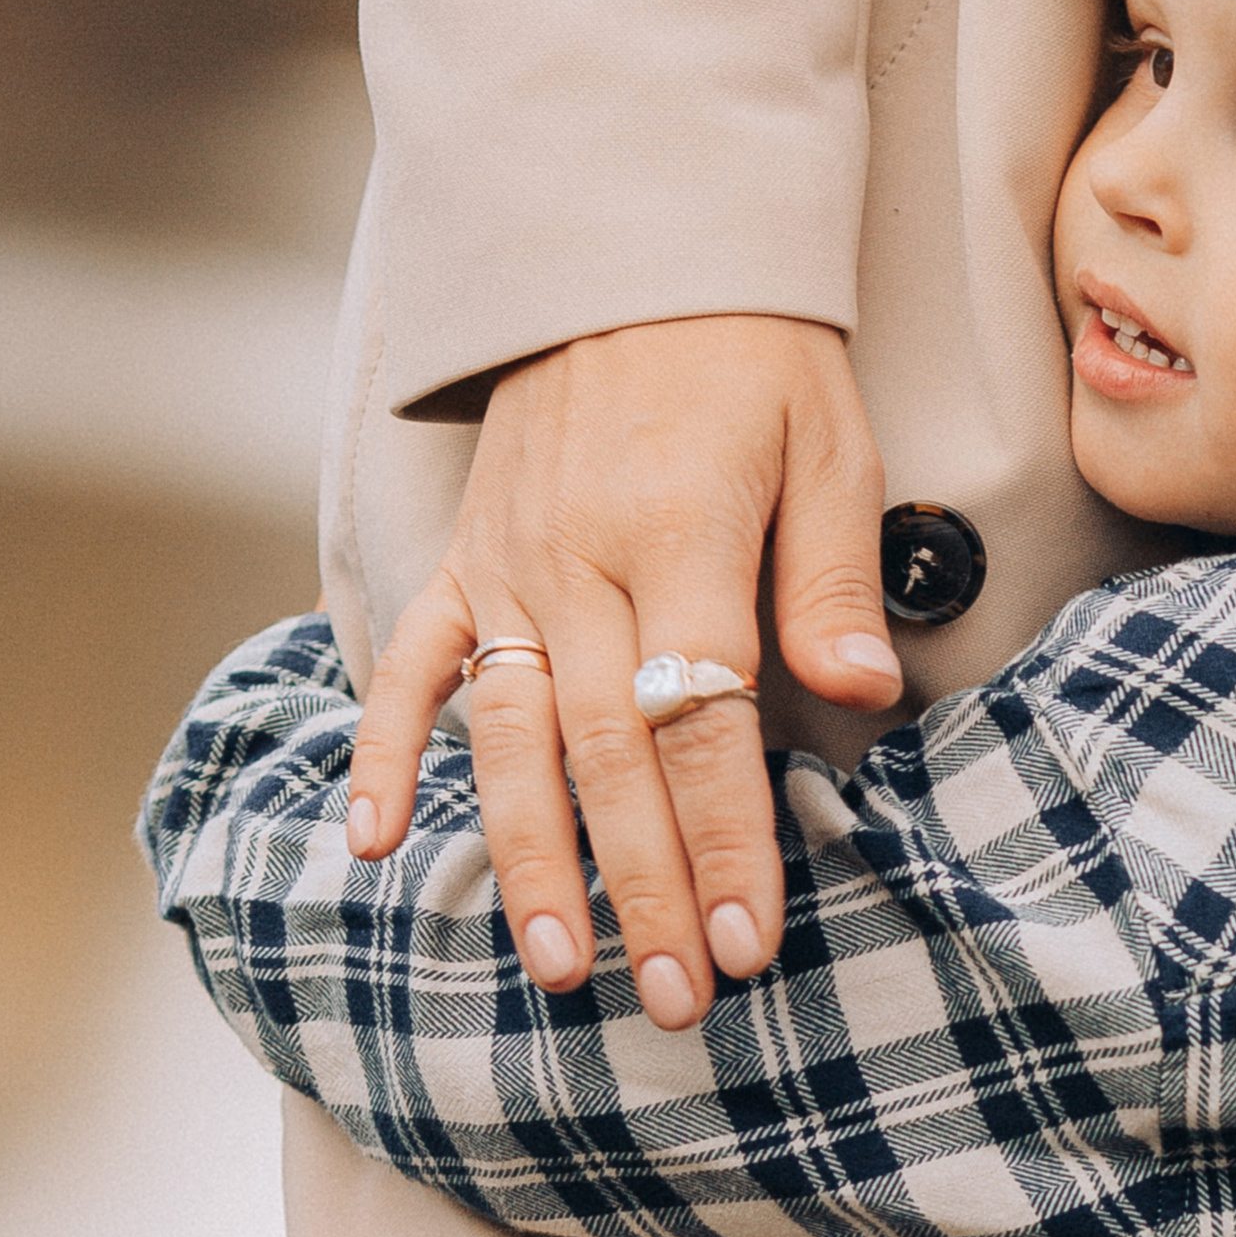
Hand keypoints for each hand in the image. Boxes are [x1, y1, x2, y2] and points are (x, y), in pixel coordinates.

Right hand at [344, 316, 899, 1025]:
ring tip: (559, 964)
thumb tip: (861, 693)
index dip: (724, 838)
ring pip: (510, 737)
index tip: (745, 939)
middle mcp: (580, 562)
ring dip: (531, 859)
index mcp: (681, 535)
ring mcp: (509, 567)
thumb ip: (832, 580)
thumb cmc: (755, 356)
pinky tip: (374, 845)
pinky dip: (384, 753)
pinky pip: (410, 665)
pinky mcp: (463, 560)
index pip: (704, 721)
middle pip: (609, 756)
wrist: (634, 240)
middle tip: (672, 996)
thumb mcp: (828, 446)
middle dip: (643, 885)